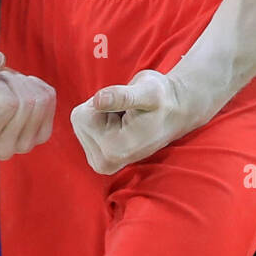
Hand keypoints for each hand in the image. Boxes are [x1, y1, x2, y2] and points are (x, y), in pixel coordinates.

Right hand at [0, 47, 54, 160]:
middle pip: (27, 103)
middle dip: (10, 82)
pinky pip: (49, 98)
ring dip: (21, 83)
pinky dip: (34, 85)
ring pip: (40, 100)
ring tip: (3, 89)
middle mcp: (2, 150)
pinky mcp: (41, 135)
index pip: (8, 104)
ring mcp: (24, 145)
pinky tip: (16, 92)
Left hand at [70, 69, 187, 174]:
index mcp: (113, 151)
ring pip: (83, 124)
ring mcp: (101, 164)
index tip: (127, 108)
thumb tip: (98, 100)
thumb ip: (122, 96)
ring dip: (103, 115)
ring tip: (128, 119)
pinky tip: (122, 125)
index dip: (103, 102)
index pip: (82, 116)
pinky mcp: (99, 160)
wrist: (175, 112)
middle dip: (101, 109)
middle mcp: (104, 163)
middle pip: (80, 121)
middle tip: (128, 113)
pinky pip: (86, 129)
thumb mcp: (147, 91)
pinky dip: (101, 121)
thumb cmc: (162, 98)